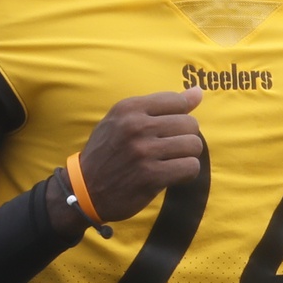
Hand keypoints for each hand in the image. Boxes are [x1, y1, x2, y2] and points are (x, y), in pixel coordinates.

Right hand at [76, 87, 203, 222]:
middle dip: (185, 137)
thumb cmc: (109, 151)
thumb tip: (198, 92)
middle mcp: (136, 127)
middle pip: (190, 124)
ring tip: (172, 160)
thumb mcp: (124, 120)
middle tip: (170, 148)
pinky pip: (190, 167)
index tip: (168, 129)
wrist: (84, 189)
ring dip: (187, 155)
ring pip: (193, 145)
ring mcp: (144, 152)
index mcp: (129, 108)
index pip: (177, 101)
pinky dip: (186, 172)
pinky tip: (172, 174)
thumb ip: (161, 105)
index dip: (180, 116)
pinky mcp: (151, 176)